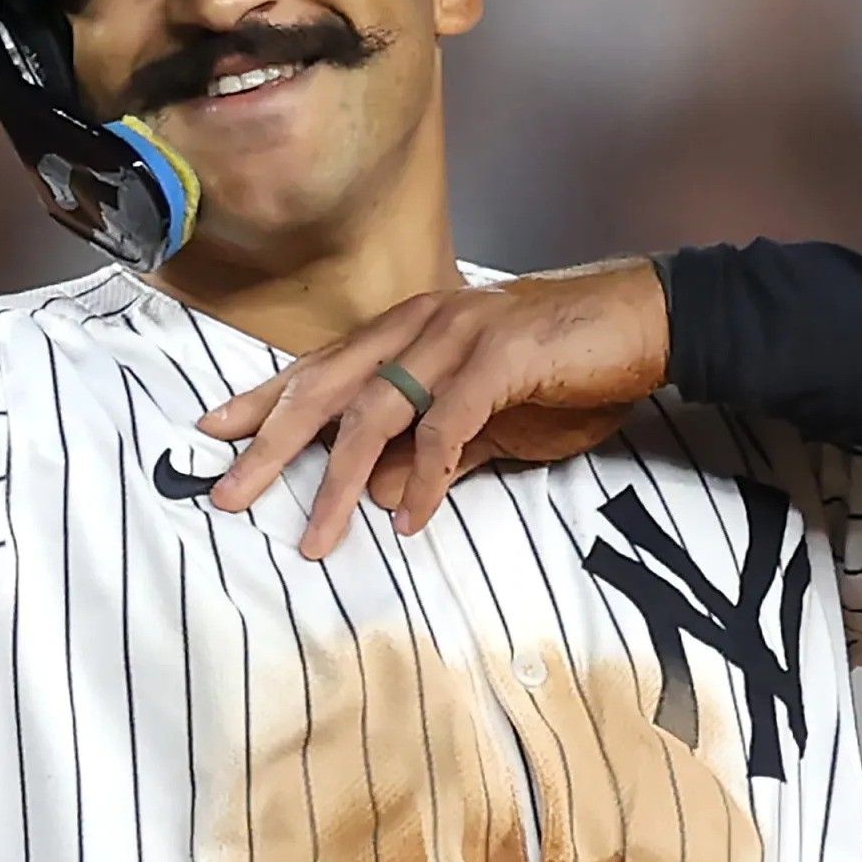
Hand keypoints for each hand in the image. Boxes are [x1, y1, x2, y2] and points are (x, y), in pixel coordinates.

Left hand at [196, 259, 671, 557]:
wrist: (647, 323)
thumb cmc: (567, 368)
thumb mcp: (490, 420)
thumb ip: (437, 452)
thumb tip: (382, 495)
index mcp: (408, 330)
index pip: (319, 367)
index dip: (264, 400)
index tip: (213, 434)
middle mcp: (419, 323)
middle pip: (326, 387)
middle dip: (270, 444)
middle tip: (227, 494)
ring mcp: (457, 334)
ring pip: (375, 411)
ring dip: (338, 481)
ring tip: (315, 538)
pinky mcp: (500, 356)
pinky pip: (446, 424)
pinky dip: (424, 476)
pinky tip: (409, 520)